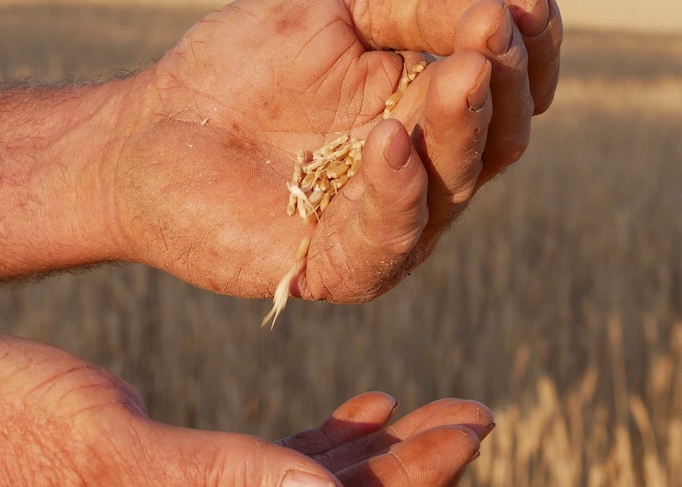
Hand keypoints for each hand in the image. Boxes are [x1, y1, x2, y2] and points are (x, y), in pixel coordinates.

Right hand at [0, 335, 492, 486]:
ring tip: (436, 417)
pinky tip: (361, 420)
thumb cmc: (0, 426)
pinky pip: (270, 472)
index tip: (469, 431)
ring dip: (375, 458)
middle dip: (410, 470)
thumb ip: (212, 485)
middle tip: (477, 418)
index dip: (406, 482)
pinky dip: (321, 446)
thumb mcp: (103, 454)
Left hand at [113, 0, 561, 302]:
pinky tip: (387, 139)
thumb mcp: (330, 11)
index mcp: (422, 103)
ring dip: (461, 129)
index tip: (523, 7)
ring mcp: (384, 220)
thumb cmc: (237, 66)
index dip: (530, 51)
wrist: (150, 133)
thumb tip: (499, 5)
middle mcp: (419, 167)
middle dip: (500, 86)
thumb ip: (411, 7)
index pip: (504, 86)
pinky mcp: (340, 265)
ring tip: (460, 71)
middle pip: (494, 139)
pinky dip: (397, 190)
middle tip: (489, 36)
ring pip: (454, 187)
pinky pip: (389, 237)